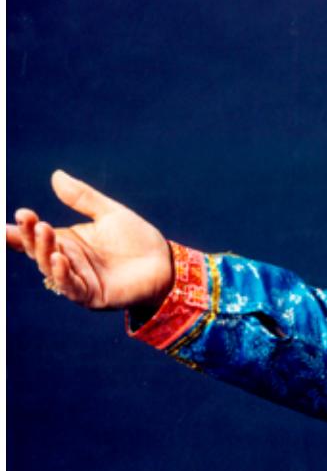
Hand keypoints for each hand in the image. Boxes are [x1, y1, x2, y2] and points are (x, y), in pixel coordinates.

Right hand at [6, 170, 173, 311]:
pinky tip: (59, 258)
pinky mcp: (91, 295)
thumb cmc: (136, 239)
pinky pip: (71, 287)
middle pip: (39, 250)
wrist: (164, 263)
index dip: (21, 229)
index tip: (18, 214)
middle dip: (30, 235)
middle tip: (28, 217)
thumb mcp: (110, 213)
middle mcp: (67, 261)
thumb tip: (57, 175)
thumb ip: (83, 197)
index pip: (36, 236)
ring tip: (45, 230)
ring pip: (51, 268)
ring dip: (45, 250)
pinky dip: (62, 274)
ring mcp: (77, 279)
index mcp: (67, 242)